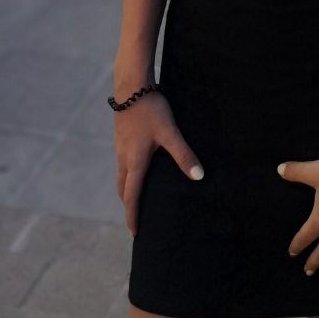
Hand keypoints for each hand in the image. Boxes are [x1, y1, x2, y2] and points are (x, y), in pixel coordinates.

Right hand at [113, 91, 202, 235]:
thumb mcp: (170, 132)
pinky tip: (136, 166)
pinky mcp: (120, 135)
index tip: (135, 232)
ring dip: (127, 188)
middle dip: (129, 205)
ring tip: (136, 196)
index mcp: (135, 162)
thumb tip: (199, 177)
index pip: (132, 197)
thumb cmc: (151, 109)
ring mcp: (119, 146)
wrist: (131, 85)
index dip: (133, 216)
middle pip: (123, 188)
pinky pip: (121, 161)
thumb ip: (184, 154)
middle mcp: (123, 157)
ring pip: (120, 174)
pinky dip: (127, 172)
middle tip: (135, 218)